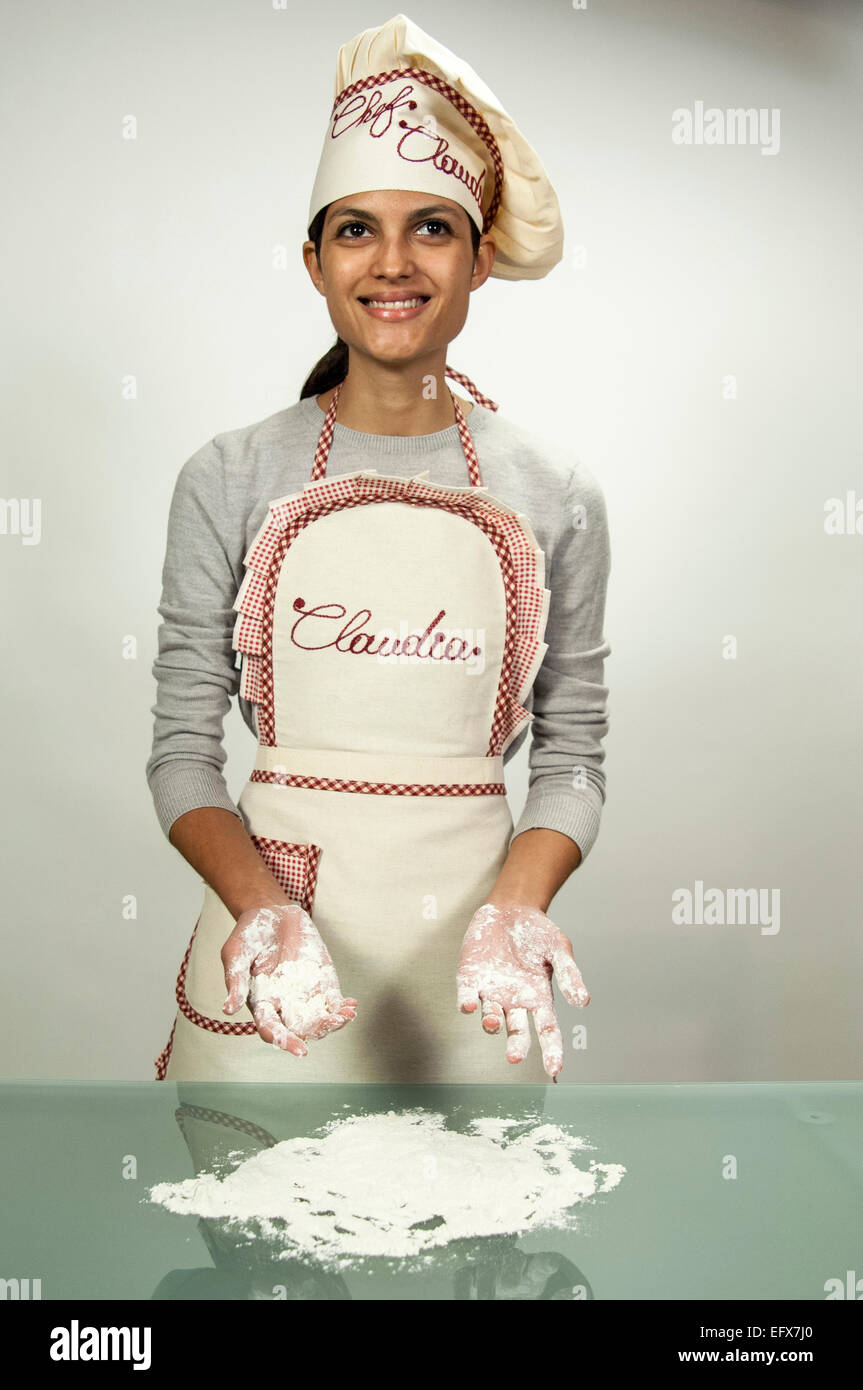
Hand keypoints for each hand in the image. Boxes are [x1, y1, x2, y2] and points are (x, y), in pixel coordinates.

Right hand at [221, 902, 357, 1056]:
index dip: (284, 1041)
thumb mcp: (235, 952)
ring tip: (345, 1016)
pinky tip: (350, 1006)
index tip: (300, 1050)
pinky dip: (343, 1007)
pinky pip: (333, 1001)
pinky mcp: (321, 982)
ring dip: (333, 1022)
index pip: (272, 1030)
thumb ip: (234, 980)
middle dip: (315, 1033)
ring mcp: (304, 994)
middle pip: (300, 1029)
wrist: (272, 912)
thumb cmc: (249, 934)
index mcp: (261, 1002)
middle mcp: (283, 1004)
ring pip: (320, 1019)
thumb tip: (229, 1009)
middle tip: (329, 1026)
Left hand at [456, 902, 588, 1080]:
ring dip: (490, 1023)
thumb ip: (569, 975)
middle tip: (514, 1056)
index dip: (552, 1051)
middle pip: (516, 1031)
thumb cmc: (539, 933)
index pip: (547, 1031)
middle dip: (516, 1046)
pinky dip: (466, 1002)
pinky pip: (466, 995)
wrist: (512, 908)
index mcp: (539, 998)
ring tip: (494, 1023)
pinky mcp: (471, 977)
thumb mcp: (560, 950)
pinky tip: (467, 1006)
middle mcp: (515, 1001)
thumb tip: (583, 1001)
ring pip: (490, 1017)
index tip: (554, 1070)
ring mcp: (491, 991)